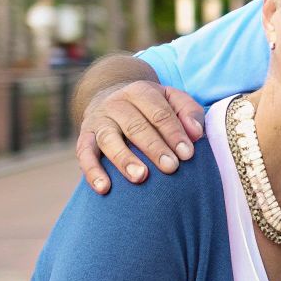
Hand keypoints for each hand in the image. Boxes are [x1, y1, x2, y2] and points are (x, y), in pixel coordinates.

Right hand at [76, 81, 205, 193]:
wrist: (112, 97)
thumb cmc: (152, 106)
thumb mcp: (172, 99)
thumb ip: (189, 112)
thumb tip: (196, 133)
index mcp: (141, 91)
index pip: (159, 113)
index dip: (174, 133)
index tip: (187, 154)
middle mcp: (116, 104)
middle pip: (135, 126)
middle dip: (154, 148)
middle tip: (171, 167)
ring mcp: (99, 120)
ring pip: (109, 139)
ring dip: (124, 159)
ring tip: (140, 177)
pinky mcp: (84, 136)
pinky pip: (84, 153)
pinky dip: (92, 171)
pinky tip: (103, 188)